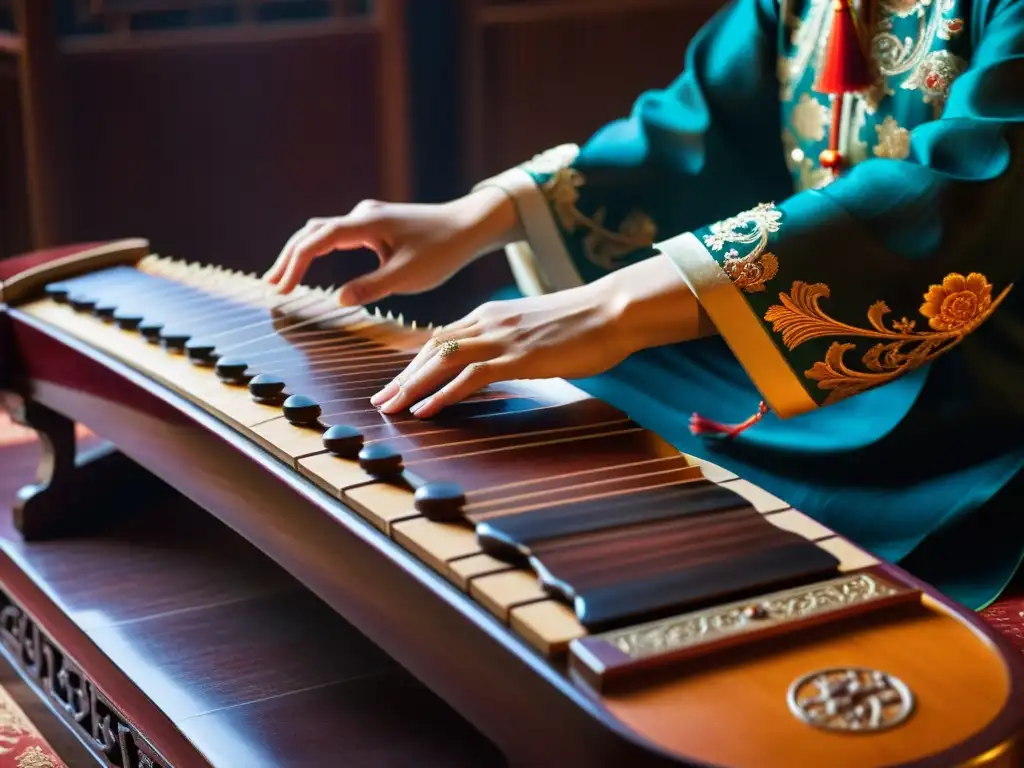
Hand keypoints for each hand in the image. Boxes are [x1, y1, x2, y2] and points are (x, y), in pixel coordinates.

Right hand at [263, 187, 520, 304]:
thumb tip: (338, 300)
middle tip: (272, 285)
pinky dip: (320, 249)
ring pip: (324, 231)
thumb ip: (372, 287)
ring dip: (302, 253)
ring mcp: (369, 217)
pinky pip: (339, 234)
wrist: (469, 226)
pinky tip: (314, 266)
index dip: (295, 264)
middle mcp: (363, 215)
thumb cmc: (443, 250)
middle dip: (289, 258)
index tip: (281, 289)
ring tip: (284, 278)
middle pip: (312, 232)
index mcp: (366, 224)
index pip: (317, 240)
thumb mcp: (408, 276)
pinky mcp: (377, 224)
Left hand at [369, 282, 627, 418]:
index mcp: (491, 314)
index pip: (441, 338)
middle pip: (431, 349)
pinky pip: (470, 376)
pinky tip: (425, 411)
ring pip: (441, 361)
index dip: (414, 363)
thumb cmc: (586, 322)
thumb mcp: (538, 328)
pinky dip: (443, 394)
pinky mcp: (518, 356)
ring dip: (411, 387)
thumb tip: (505, 359)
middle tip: (379, 401)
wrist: (614, 308)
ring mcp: (502, 338)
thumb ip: (514, 340)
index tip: (397, 384)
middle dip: (402, 377)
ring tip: (390, 408)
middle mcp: (488, 322)